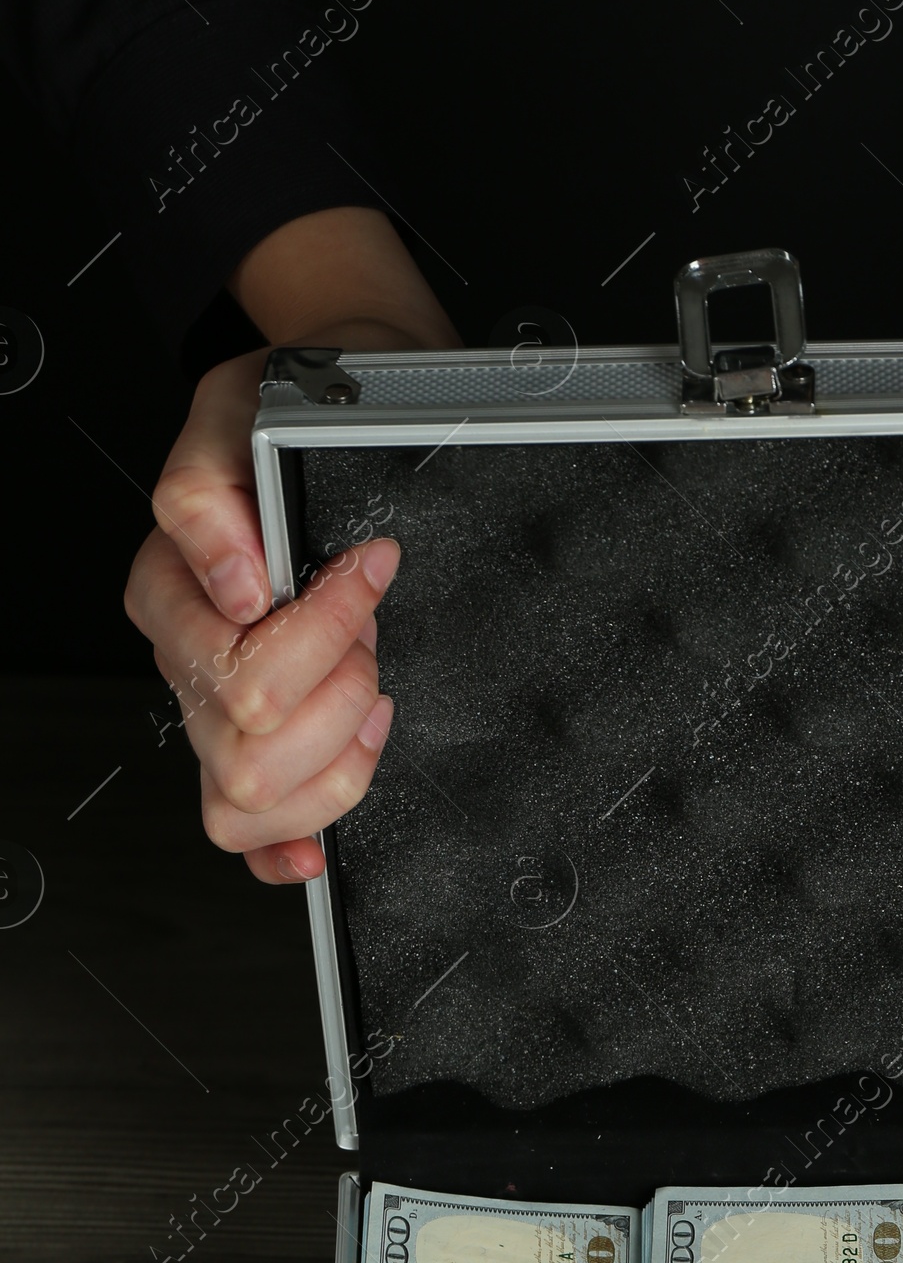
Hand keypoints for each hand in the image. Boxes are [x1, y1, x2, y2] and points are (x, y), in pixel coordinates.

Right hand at [124, 208, 459, 883]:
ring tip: (366, 690)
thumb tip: (236, 585)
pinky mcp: (261, 745)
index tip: (369, 573)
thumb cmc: (288, 418)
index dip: (325, 634)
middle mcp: (187, 659)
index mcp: (172, 589)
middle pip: (250, 751)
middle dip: (334, 698)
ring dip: (334, 757)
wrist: (338, 412)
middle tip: (368, 640)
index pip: (244, 670)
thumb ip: (212, 494)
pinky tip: (317, 850)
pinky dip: (286, 849)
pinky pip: (248, 836)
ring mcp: (218, 712)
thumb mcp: (241, 414)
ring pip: (252, 801)